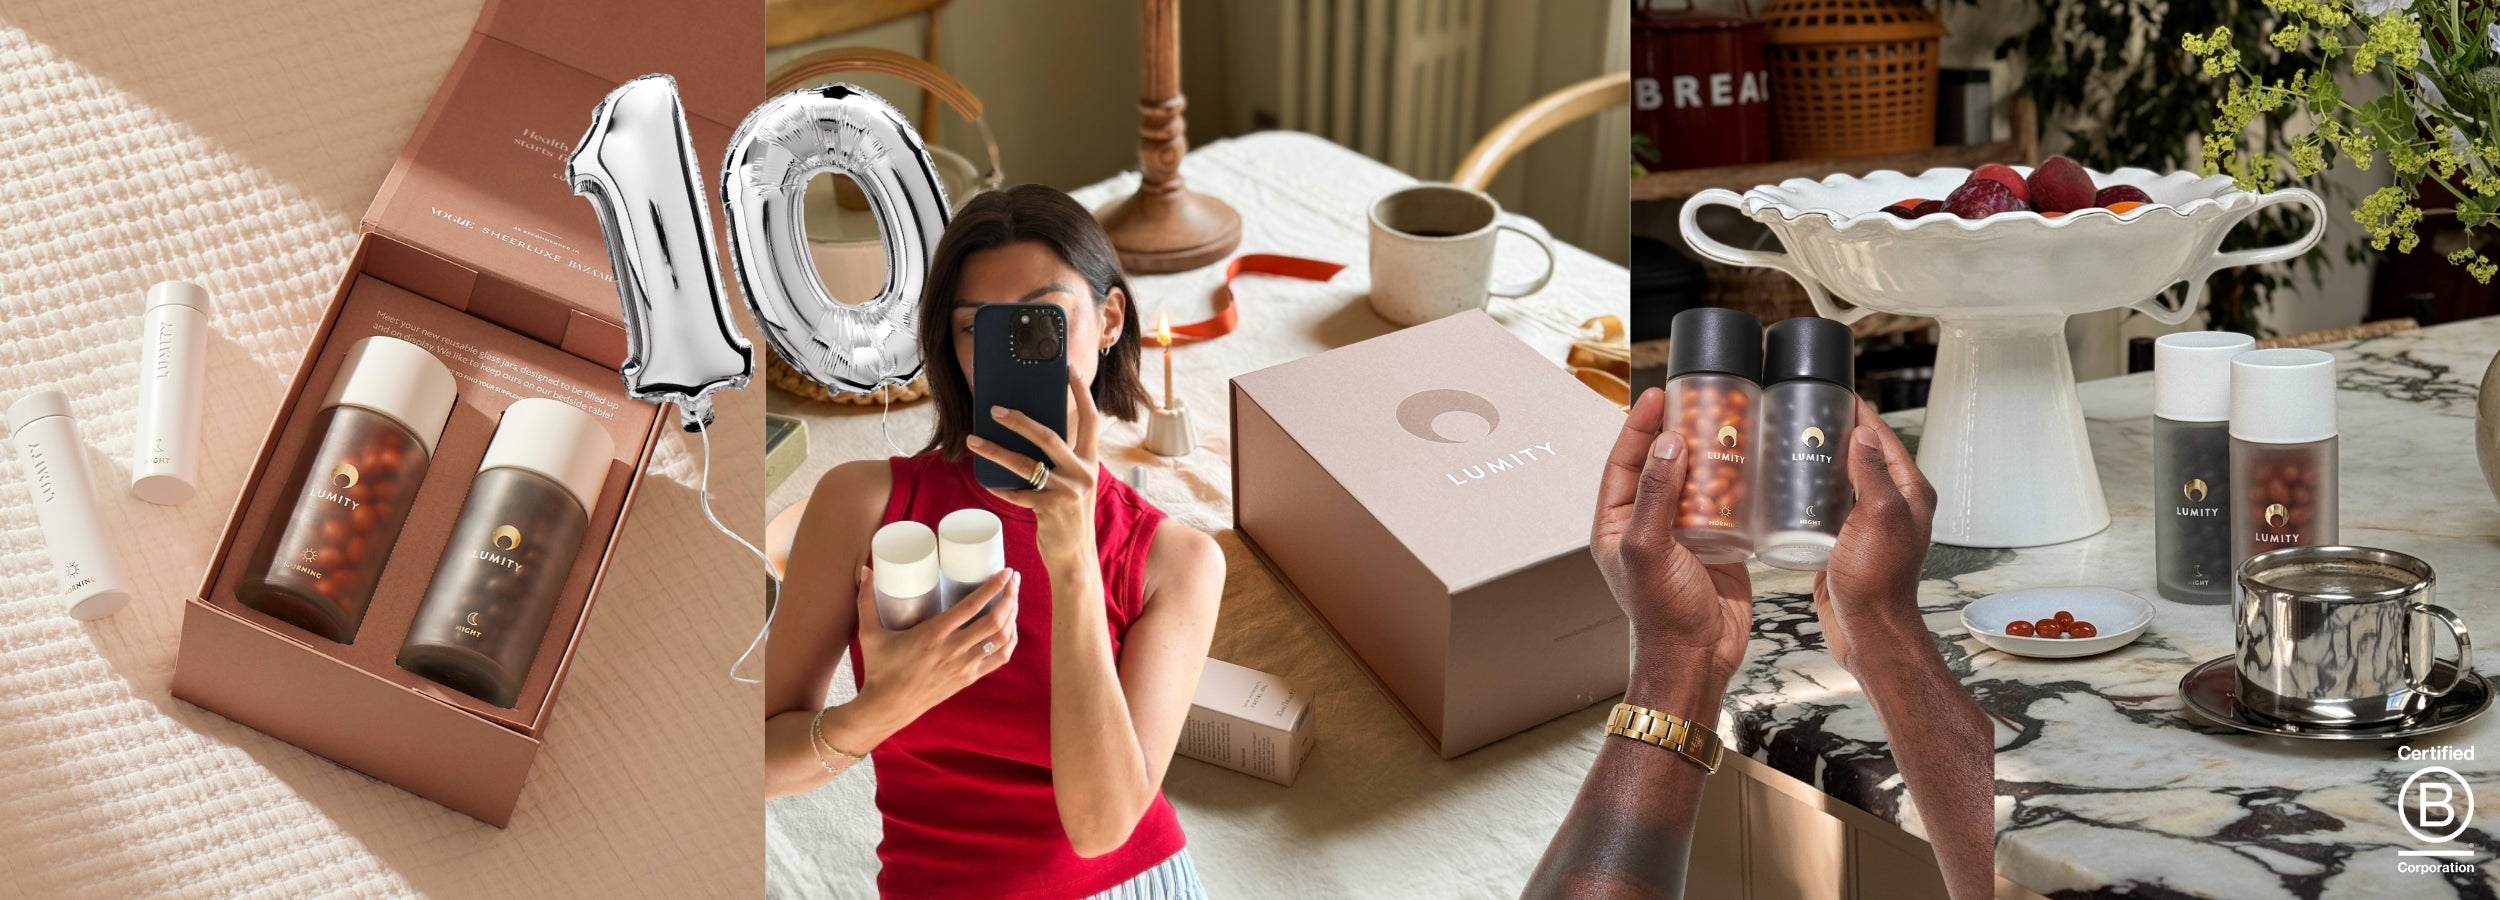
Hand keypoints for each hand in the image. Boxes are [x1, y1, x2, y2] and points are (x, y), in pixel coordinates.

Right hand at [851, 564, 1020, 732]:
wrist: (888, 707)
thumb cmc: (879, 668)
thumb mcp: (870, 633)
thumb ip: (866, 601)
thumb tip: (863, 570)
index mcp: (931, 635)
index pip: (971, 607)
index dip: (992, 587)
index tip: (1004, 571)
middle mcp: (952, 650)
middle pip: (994, 620)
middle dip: (1009, 596)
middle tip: (1013, 578)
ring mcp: (963, 666)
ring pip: (1001, 639)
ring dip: (1012, 615)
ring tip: (1013, 596)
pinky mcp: (968, 679)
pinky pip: (999, 659)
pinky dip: (1010, 640)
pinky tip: (1010, 626)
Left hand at [966, 367, 1101, 569]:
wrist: (1075, 558)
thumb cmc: (1069, 516)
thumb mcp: (1074, 483)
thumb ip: (1061, 460)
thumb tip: (1029, 432)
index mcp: (1090, 461)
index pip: (1091, 419)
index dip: (1080, 392)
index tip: (1068, 368)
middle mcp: (1083, 472)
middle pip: (1049, 436)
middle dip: (1019, 420)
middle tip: (995, 409)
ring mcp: (1067, 491)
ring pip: (1025, 463)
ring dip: (995, 451)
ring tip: (974, 441)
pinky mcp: (1050, 510)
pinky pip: (1017, 493)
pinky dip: (999, 487)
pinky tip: (987, 482)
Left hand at [1593, 389, 1752, 687]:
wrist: (1700, 655)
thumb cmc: (1663, 614)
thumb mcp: (1649, 550)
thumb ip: (1655, 496)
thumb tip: (1666, 446)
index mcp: (1617, 524)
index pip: (1623, 462)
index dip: (1638, 427)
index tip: (1656, 396)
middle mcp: (1648, 523)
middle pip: (1660, 464)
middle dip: (1677, 432)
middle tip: (1697, 401)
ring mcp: (1683, 532)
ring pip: (1694, 479)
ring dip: (1709, 453)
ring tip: (1727, 423)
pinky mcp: (1717, 541)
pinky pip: (1724, 502)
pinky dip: (1735, 481)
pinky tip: (1749, 461)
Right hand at [1811, 399, 1937, 673]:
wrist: (1868, 630)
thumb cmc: (1878, 579)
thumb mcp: (1879, 514)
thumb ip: (1872, 471)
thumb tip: (1862, 433)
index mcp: (1909, 492)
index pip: (1882, 439)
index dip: (1859, 413)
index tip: (1834, 392)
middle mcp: (1891, 504)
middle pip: (1861, 456)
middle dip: (1835, 435)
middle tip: (1801, 417)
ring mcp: (1867, 524)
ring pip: (1842, 482)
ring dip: (1819, 464)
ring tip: (1788, 446)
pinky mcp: (1845, 542)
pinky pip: (1827, 509)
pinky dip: (1809, 495)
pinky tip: (1785, 489)